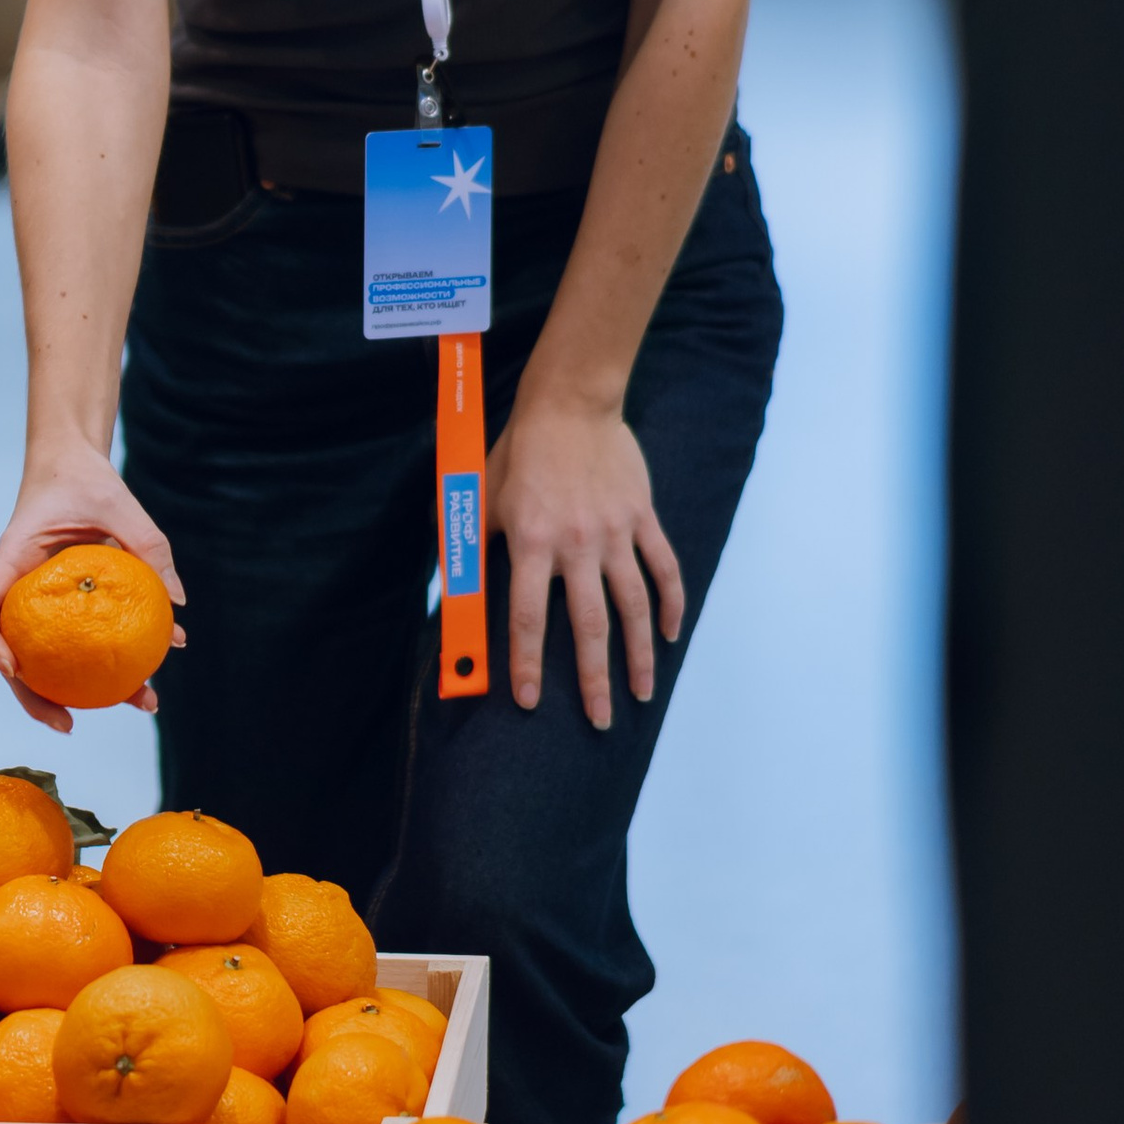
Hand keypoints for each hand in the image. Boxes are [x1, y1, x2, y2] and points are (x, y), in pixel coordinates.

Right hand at [0, 448, 186, 733]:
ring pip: (52, 657)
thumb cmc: (85, 478)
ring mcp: (42, 602)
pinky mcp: (69, 607)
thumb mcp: (117, 502)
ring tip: (139, 704)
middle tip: (66, 724)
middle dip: (33, 697)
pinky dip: (116, 660)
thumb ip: (147, 543)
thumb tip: (178, 600)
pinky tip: (156, 671)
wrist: (76, 467)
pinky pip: (85, 640)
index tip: (12, 669)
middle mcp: (21, 589)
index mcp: (12, 560)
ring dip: (86, 691)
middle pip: (11, 653)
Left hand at [488, 391, 683, 730]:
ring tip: (640, 692)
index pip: (527, 617)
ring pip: (633, 605)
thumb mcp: (483, 497)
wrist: (570, 403)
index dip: (528, 662)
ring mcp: (615, 532)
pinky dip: (670, 604)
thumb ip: (473, 547)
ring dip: (638, 654)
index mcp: (532, 542)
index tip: (530, 700)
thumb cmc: (519, 451)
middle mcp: (576, 544)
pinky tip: (668, 635)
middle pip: (589, 624)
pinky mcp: (641, 518)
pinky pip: (663, 568)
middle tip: (599, 720)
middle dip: (594, 678)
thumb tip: (453, 592)